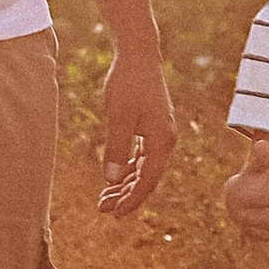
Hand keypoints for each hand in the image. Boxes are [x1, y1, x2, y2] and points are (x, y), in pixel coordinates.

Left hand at [97, 50, 178, 211]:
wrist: (139, 54)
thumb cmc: (128, 83)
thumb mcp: (119, 117)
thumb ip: (116, 149)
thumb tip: (112, 180)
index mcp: (161, 141)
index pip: (148, 180)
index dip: (132, 199)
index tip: (115, 214)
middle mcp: (165, 140)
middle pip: (147, 178)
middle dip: (126, 195)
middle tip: (103, 209)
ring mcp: (160, 133)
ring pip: (144, 168)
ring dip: (125, 184)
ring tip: (105, 197)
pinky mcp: (152, 126)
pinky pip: (142, 156)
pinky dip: (128, 168)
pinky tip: (115, 176)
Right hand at [224, 155, 268, 250]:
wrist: (240, 196)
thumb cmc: (251, 178)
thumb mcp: (256, 167)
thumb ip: (261, 158)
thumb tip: (262, 144)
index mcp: (236, 194)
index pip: (253, 199)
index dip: (268, 200)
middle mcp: (237, 213)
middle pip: (261, 220)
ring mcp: (244, 226)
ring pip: (267, 233)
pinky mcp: (253, 235)